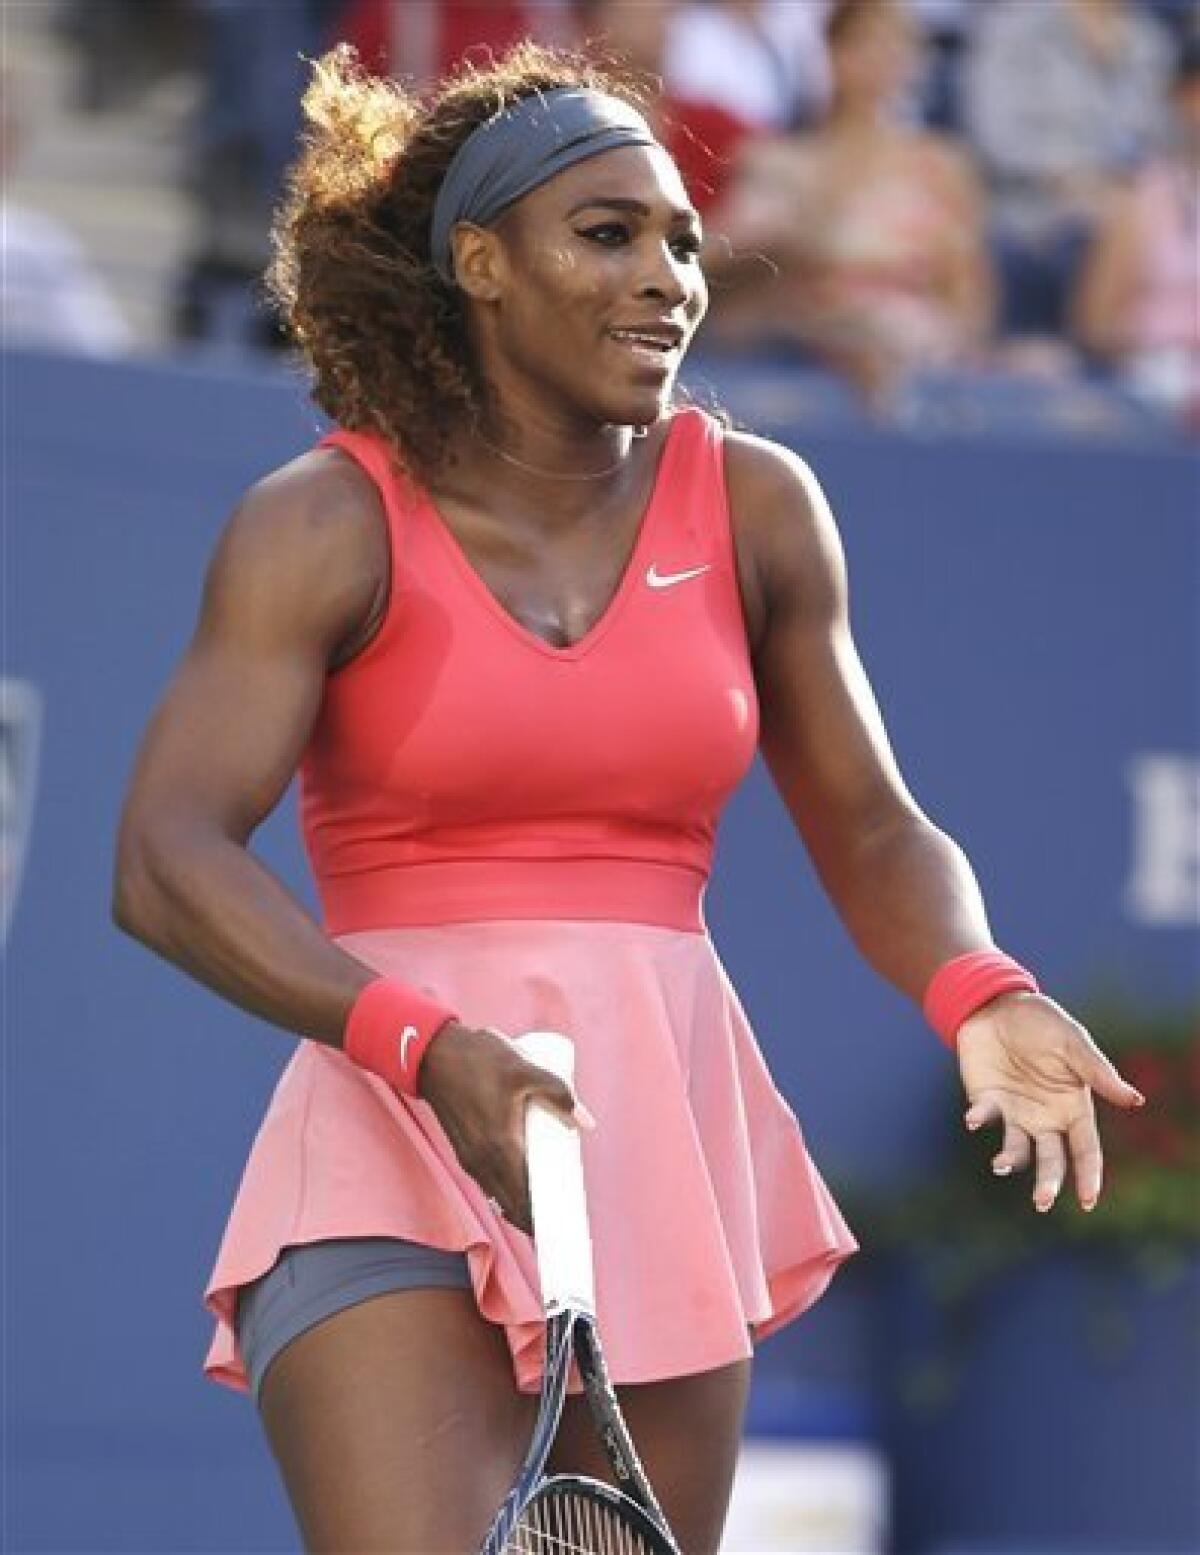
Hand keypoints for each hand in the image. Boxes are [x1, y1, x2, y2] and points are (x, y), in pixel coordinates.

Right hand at [416, 1021, 593, 1233]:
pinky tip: (521, 1182)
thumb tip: (587, 1122)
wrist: (432, 1055)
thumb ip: (558, 1092)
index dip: (544, 1218)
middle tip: (563, 1214)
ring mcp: (469, 1159)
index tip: (564, 1224)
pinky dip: (506, 1191)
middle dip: (536, 1217)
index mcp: (499, 1147)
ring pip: (499, 1196)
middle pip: (512, 1206)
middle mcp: (482, 1162)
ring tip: (548, 1200)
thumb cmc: (478, 1060)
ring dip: (521, 1205)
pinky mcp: (464, 1151)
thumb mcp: (524, 1069)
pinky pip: (489, 1183)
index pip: (525, 1200)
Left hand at [956, 992, 1145, 1214]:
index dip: (1089, 1176)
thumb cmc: (1043, 1024)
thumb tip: (1135, 1100)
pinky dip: (979, 1119)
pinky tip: (973, 1118)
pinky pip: (984, 1117)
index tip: (1087, 1200)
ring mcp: (1014, 1112)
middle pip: (1051, 1159)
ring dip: (1009, 1159)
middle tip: (1042, 1201)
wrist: (998, 1005)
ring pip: (1016, 1148)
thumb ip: (1098, 1073)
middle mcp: (1044, 1118)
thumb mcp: (1074, 1044)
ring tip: (1002, 1164)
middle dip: (1048, 1182)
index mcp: (1073, 1108)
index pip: (1085, 1149)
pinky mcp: (986, 1100)